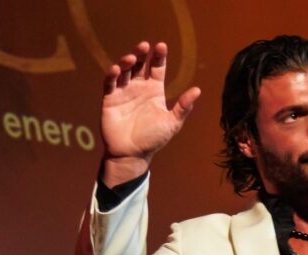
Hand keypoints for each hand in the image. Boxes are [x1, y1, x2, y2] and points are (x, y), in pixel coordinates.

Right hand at [101, 41, 201, 186]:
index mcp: (154, 91)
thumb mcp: (172, 123)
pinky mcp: (110, 99)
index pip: (157, 68)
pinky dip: (112, 75)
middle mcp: (139, 88)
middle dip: (141, 53)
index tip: (161, 46)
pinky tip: (117, 69)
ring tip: (131, 58)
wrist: (132, 154)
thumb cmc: (153, 139)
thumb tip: (198, 90)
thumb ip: (183, 107)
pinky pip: (110, 83)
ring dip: (127, 62)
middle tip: (144, 46)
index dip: (159, 57)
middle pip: (140, 64)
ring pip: (124, 70)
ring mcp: (123, 92)